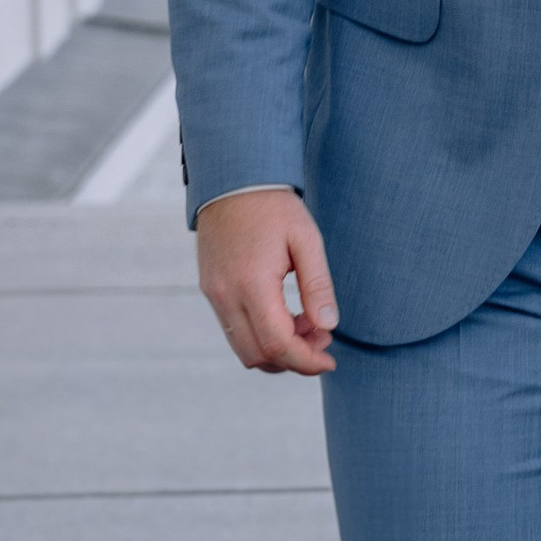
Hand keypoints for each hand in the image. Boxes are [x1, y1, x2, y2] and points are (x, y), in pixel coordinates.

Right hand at [196, 186, 339, 376]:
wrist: (233, 179)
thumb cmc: (274, 206)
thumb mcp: (307, 241)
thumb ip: (318, 286)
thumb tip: (328, 326)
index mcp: (252, 284)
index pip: (277, 344)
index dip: (306, 361)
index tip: (330, 361)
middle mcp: (225, 295)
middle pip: (257, 356)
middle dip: (293, 359)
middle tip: (322, 338)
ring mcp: (214, 295)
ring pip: (243, 348)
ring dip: (277, 349)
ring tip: (307, 323)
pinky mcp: (211, 290)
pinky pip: (234, 330)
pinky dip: (261, 335)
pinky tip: (286, 314)